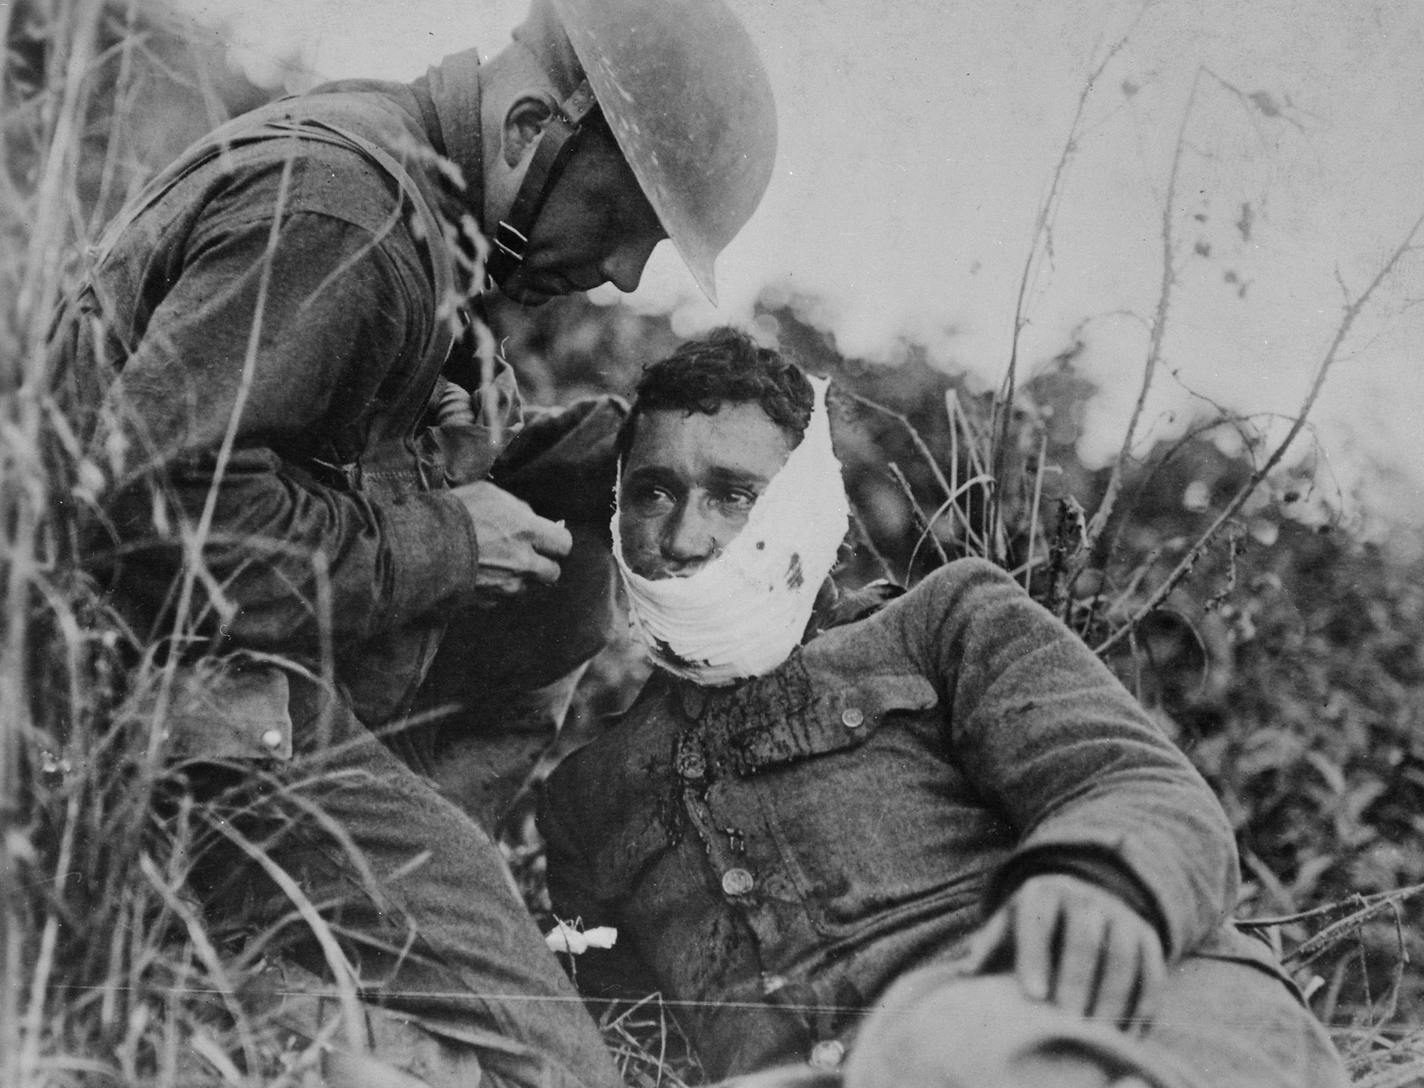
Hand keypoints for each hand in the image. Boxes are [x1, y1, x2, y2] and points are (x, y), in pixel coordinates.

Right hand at [450, 480, 571, 601]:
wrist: (420, 547)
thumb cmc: (453, 514)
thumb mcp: (489, 494)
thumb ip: (516, 508)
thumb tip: (529, 517)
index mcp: (527, 532)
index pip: (563, 543)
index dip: (555, 541)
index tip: (546, 538)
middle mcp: (522, 564)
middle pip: (552, 573)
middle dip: (543, 564)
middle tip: (526, 555)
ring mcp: (504, 587)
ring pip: (525, 587)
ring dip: (517, 577)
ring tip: (495, 563)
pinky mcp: (486, 603)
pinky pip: (499, 598)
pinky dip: (493, 589)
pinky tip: (477, 574)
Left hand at [963, 874, 1164, 1031]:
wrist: (1082, 895)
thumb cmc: (1034, 924)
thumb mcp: (1008, 924)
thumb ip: (987, 946)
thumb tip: (963, 973)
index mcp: (1042, 893)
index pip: (1037, 921)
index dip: (1035, 957)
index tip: (1033, 995)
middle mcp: (1084, 897)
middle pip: (1084, 937)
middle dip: (1077, 980)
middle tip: (1068, 1020)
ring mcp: (1119, 914)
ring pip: (1122, 954)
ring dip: (1113, 995)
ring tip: (1098, 1033)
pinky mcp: (1147, 935)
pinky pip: (1152, 969)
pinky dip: (1144, 1003)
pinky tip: (1130, 1034)